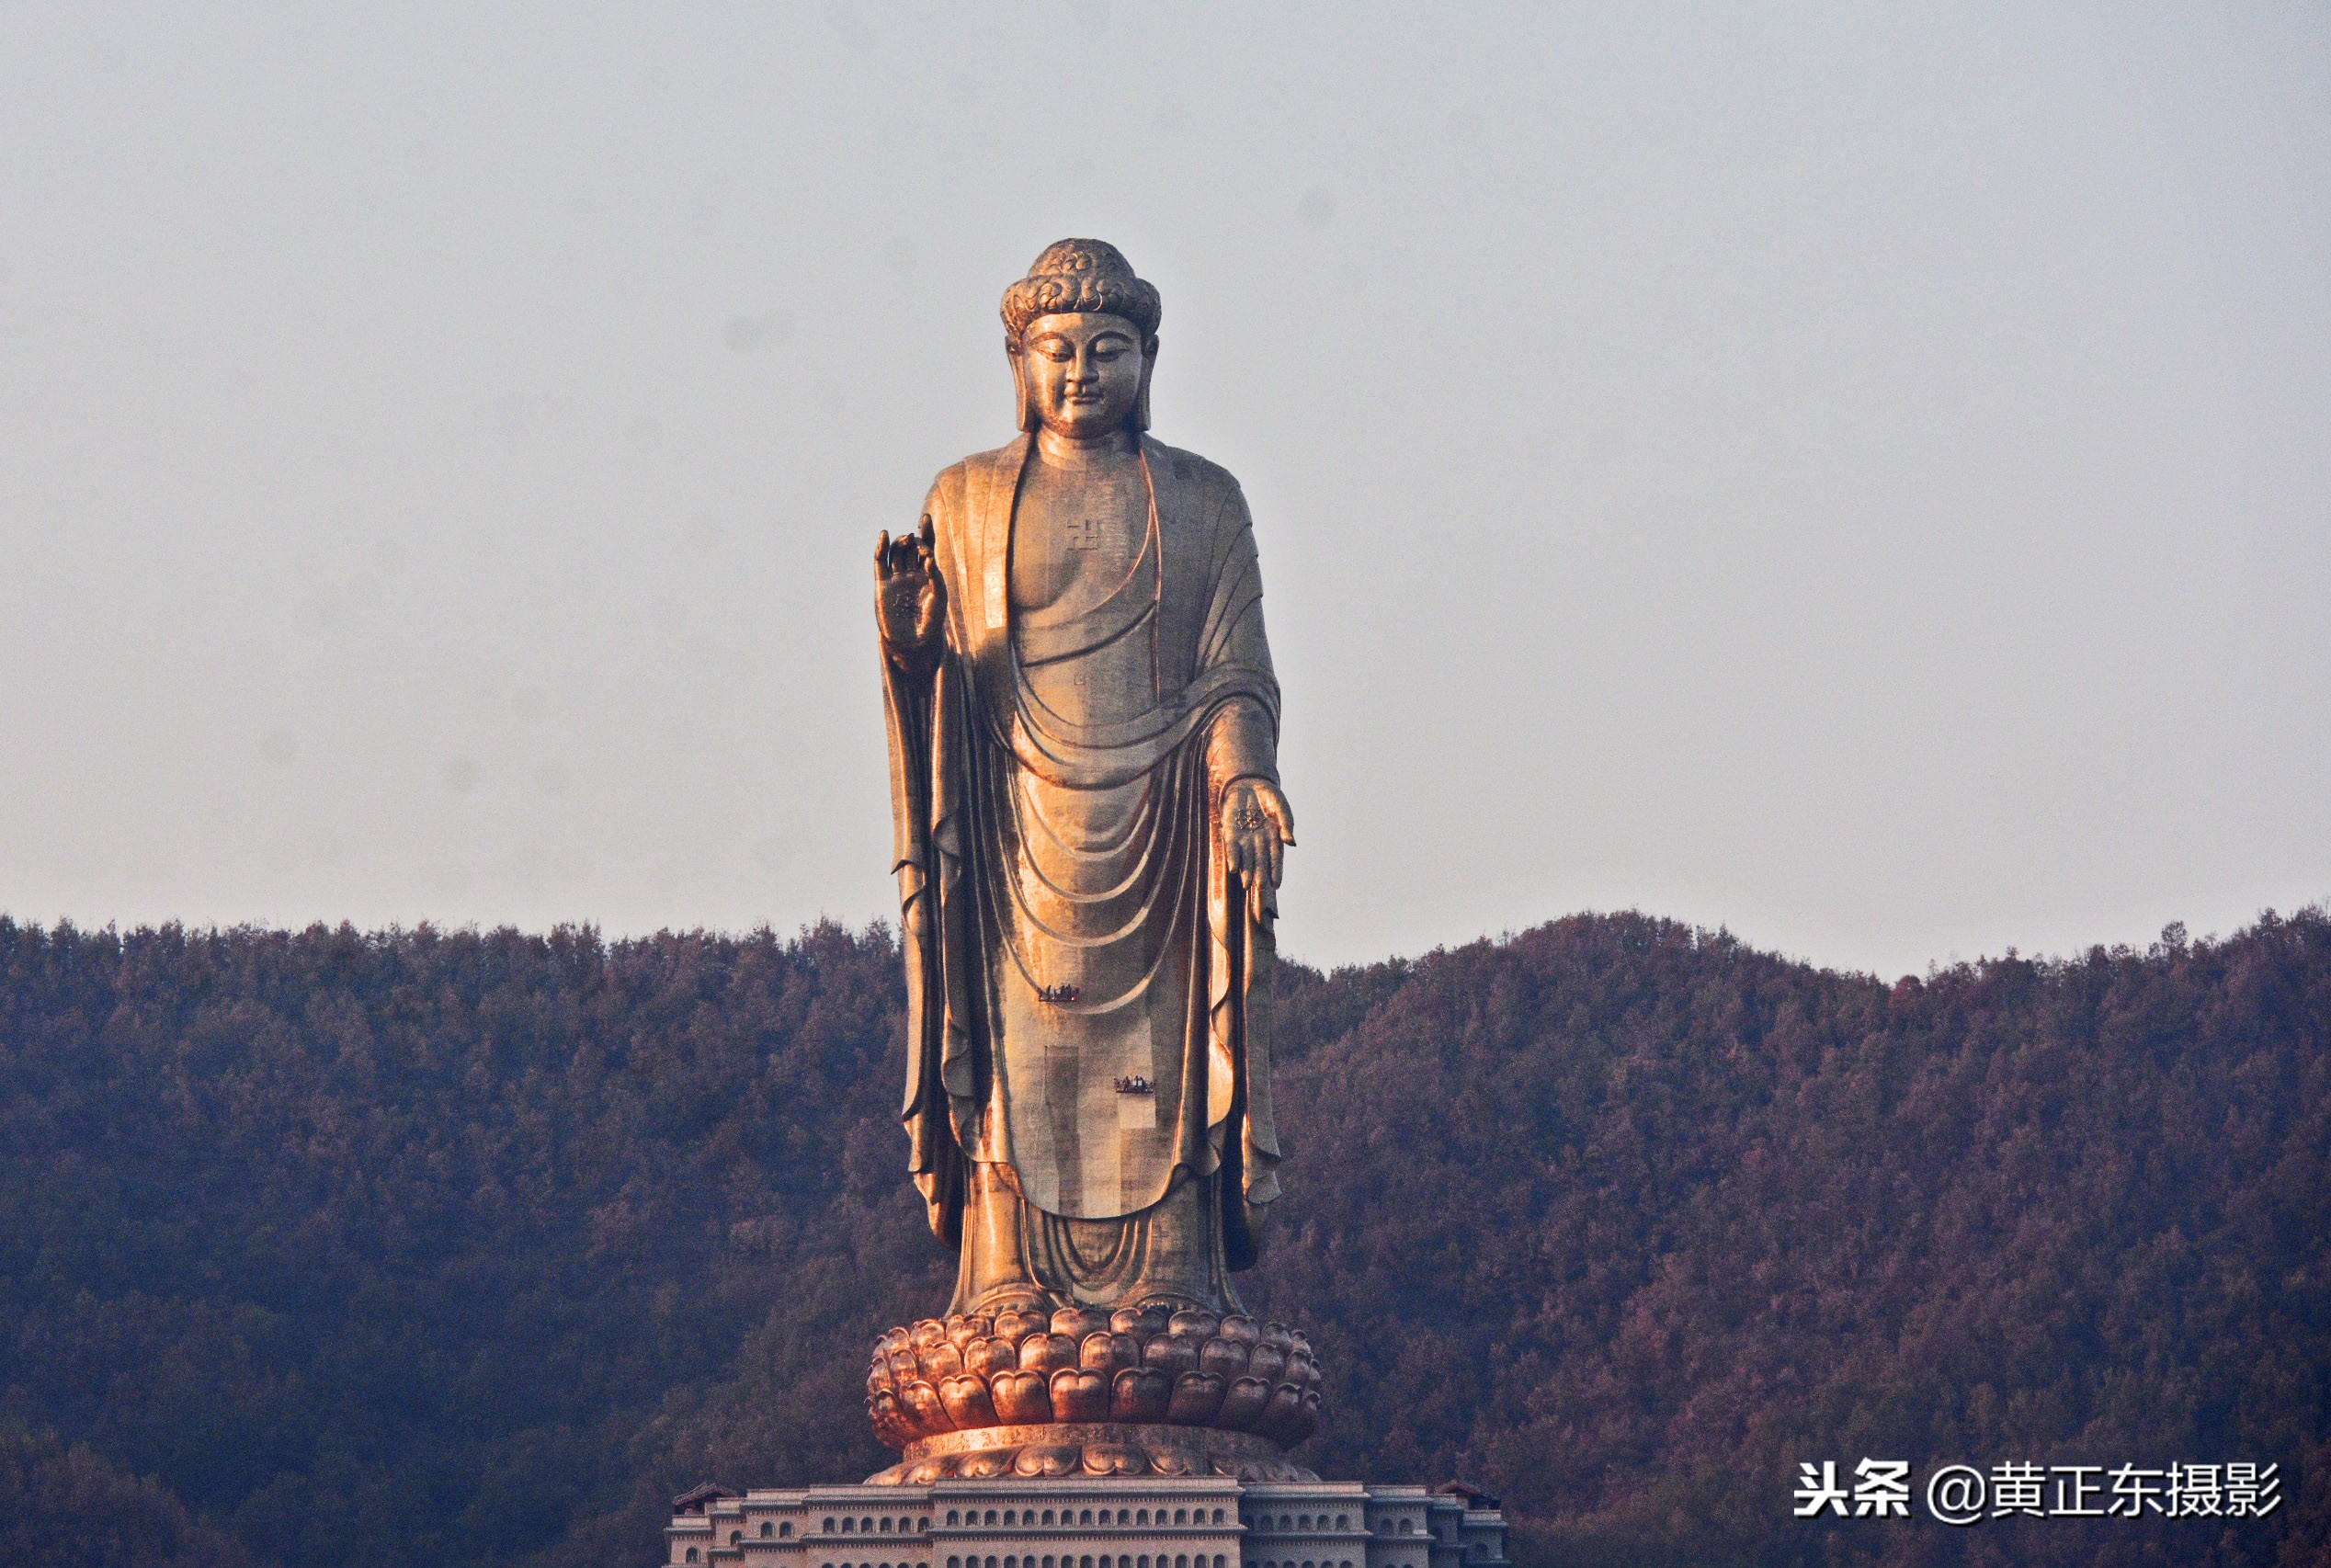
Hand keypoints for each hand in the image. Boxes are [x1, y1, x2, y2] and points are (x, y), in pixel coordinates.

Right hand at [875, 517, 946, 666]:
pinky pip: (880, 562)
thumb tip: (928, 557)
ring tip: (907, 540)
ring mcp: (896, 577)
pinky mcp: (882, 584)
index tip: (926, 518)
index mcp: (928, 574)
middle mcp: (912, 573)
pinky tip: (884, 535)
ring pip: (896, 551)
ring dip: (901, 542)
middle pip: (911, 547)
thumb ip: (936, 577)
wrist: (913, 642)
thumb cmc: (930, 622)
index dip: (926, 532)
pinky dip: (881, 548)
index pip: (927, 547)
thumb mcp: (939, 598)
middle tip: (920, 544)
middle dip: (915, 540)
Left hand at [1220, 777, 1294, 923]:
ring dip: (1246, 872)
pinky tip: (1234, 869)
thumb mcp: (1280, 806)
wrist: (1248, 782)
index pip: (1276, 859)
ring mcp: (1245, 839)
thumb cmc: (1268, 795)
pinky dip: (1233, 858)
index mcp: (1274, 837)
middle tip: (1260, 889)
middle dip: (1260, 876)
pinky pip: (1232, 849)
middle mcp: (1259, 842)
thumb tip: (1291, 843)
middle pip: (1260, 863)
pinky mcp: (1231, 832)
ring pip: (1246, 860)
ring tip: (1246, 885)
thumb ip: (1286, 823)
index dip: (1276, 872)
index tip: (1277, 885)